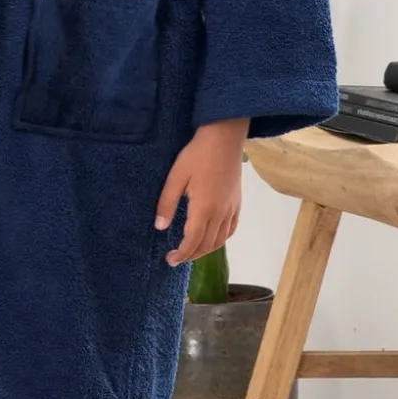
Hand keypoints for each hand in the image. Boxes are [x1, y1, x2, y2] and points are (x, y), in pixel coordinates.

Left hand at [154, 118, 248, 266]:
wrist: (224, 138)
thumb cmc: (196, 155)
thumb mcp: (175, 177)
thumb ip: (167, 203)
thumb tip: (160, 227)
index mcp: (204, 208)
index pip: (193, 241)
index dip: (182, 254)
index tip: (170, 260)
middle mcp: (220, 213)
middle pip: (207, 244)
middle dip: (192, 255)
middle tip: (177, 258)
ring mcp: (231, 208)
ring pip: (221, 239)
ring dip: (206, 250)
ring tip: (192, 251)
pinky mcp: (237, 202)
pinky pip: (231, 228)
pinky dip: (221, 239)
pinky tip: (212, 238)